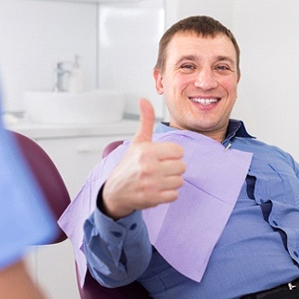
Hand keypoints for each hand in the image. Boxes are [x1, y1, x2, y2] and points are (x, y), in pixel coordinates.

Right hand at [102, 99, 185, 218]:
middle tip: (160, 169)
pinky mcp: (153, 199)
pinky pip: (175, 195)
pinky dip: (168, 194)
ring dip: (171, 181)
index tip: (161, 157)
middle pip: (182, 166)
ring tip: (158, 179)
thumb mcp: (138, 141)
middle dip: (173, 168)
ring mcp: (151, 184)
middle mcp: (149, 167)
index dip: (172, 154)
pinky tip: (158, 189)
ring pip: (180, 181)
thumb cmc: (130, 164)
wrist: (116, 191)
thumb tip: (144, 99)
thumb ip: (145, 121)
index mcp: (147, 151)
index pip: (179, 151)